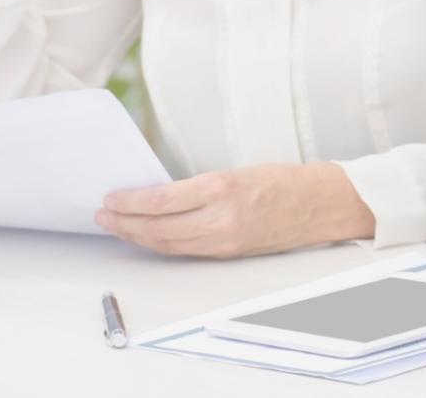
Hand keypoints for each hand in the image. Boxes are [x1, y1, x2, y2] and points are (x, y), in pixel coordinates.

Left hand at [95, 162, 375, 258]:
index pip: (160, 200)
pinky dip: (163, 245)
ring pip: (169, 245)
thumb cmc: (287, 182)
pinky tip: (150, 238)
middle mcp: (220, 219)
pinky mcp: (230, 254)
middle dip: (125, 224)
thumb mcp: (238, 172)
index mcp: (221, 189)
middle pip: (158, 229)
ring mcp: (225, 241)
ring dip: (139, 238)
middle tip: (103, 216)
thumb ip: (201, 187)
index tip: (111, 198)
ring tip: (118, 228)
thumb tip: (160, 197)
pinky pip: (187, 252)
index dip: (129, 203)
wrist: (322, 205)